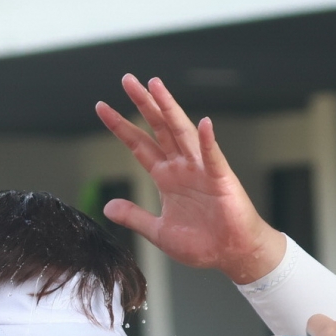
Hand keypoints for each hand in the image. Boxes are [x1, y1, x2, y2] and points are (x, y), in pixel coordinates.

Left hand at [95, 75, 285, 283]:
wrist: (233, 254)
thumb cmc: (203, 243)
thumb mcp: (159, 232)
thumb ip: (134, 217)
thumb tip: (107, 207)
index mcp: (166, 178)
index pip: (139, 145)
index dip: (121, 127)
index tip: (102, 107)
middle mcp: (182, 167)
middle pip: (159, 128)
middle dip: (143, 104)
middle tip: (127, 80)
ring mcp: (201, 170)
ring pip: (182, 133)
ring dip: (170, 109)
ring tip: (156, 86)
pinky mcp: (221, 180)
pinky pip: (214, 158)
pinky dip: (208, 141)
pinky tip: (203, 123)